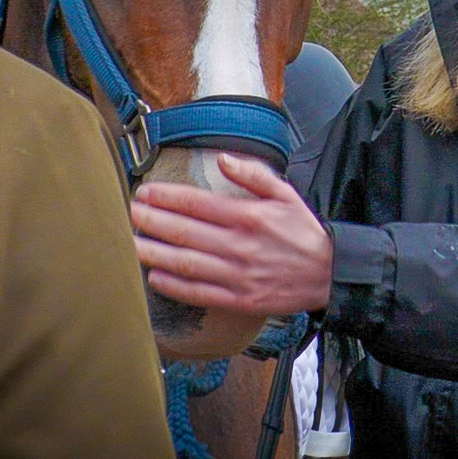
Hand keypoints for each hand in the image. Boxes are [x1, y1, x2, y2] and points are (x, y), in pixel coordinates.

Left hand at [131, 153, 332, 315]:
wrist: (329, 275)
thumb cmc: (303, 232)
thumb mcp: (285, 194)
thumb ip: (253, 175)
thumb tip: (221, 158)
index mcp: (247, 216)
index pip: (196, 203)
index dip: (166, 197)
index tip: (144, 192)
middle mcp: (238, 245)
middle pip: (184, 232)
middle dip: (151, 221)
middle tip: (128, 212)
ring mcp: (236, 275)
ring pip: (185, 264)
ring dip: (154, 252)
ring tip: (130, 243)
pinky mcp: (238, 300)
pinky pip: (199, 293)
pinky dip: (174, 286)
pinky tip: (155, 276)